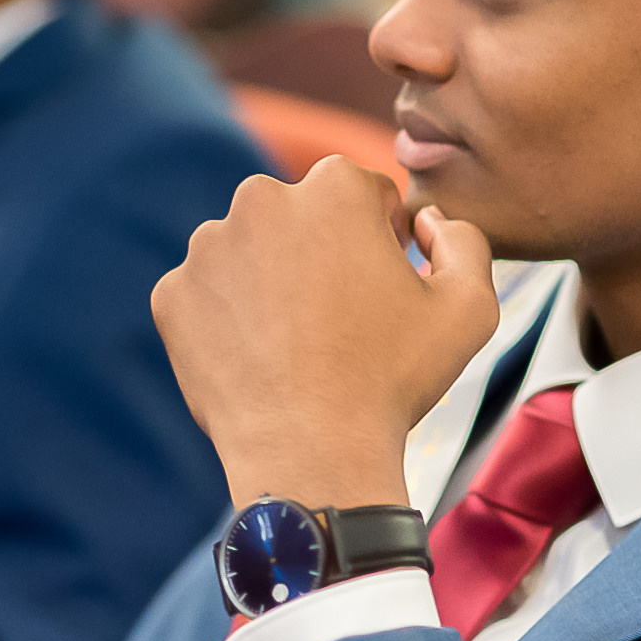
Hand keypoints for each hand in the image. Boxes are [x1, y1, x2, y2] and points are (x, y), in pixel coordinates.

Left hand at [152, 156, 497, 508]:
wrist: (310, 453)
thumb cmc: (393, 380)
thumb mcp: (469, 306)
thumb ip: (464, 239)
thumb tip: (427, 222)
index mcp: (334, 186)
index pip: (364, 195)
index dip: (381, 241)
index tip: (381, 288)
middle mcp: (260, 199)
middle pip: (299, 217)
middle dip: (319, 253)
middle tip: (337, 320)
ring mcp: (207, 247)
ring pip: (248, 253)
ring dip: (269, 282)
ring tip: (296, 344)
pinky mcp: (171, 294)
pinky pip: (206, 297)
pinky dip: (227, 321)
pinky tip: (257, 360)